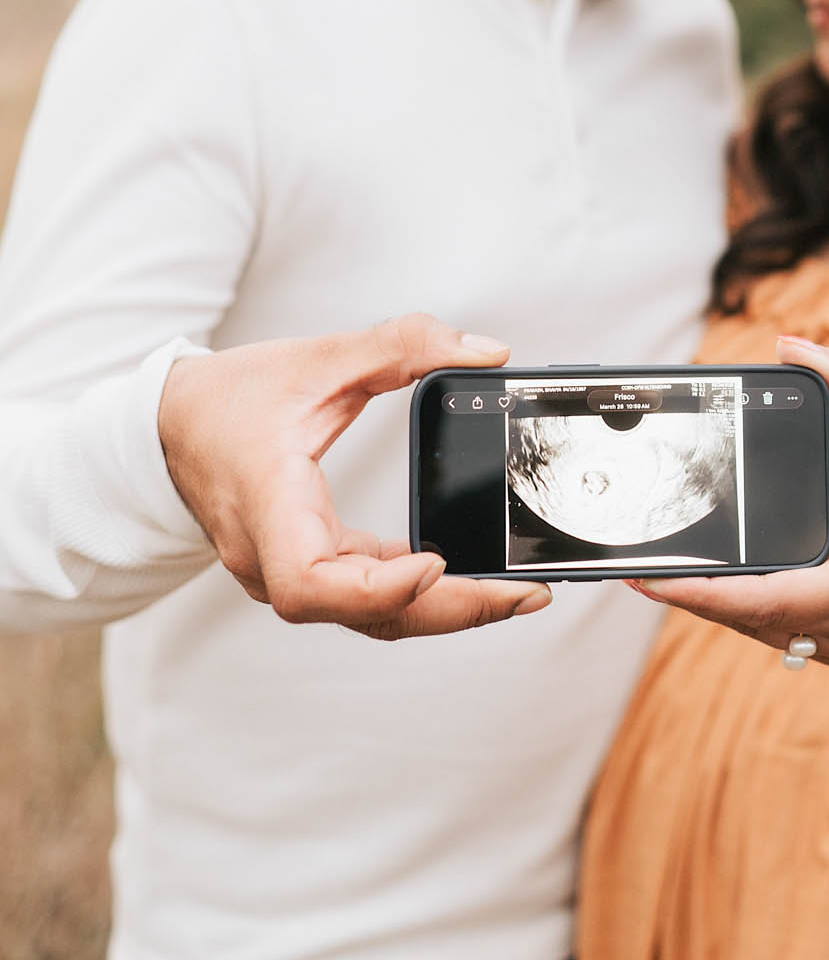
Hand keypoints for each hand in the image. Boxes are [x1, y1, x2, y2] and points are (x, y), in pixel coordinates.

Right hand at [158, 313, 551, 639]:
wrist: (170, 424)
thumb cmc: (232, 395)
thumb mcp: (319, 356)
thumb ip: (403, 345)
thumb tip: (489, 352)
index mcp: (267, 507)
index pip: (310, 582)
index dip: (376, 587)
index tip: (434, 561)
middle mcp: (271, 557)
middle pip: (360, 613)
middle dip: (449, 609)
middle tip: (527, 592)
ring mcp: (284, 571)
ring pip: (366, 615)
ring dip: (442, 609)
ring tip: (516, 591)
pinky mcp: (304, 566)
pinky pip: (363, 596)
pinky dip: (416, 591)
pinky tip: (468, 575)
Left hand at [628, 335, 828, 671]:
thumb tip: (789, 344)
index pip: (779, 597)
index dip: (712, 595)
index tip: (657, 582)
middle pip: (761, 619)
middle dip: (699, 597)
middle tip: (638, 573)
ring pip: (767, 633)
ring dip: (719, 608)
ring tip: (668, 576)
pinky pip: (783, 637)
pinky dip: (749, 614)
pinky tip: (718, 588)